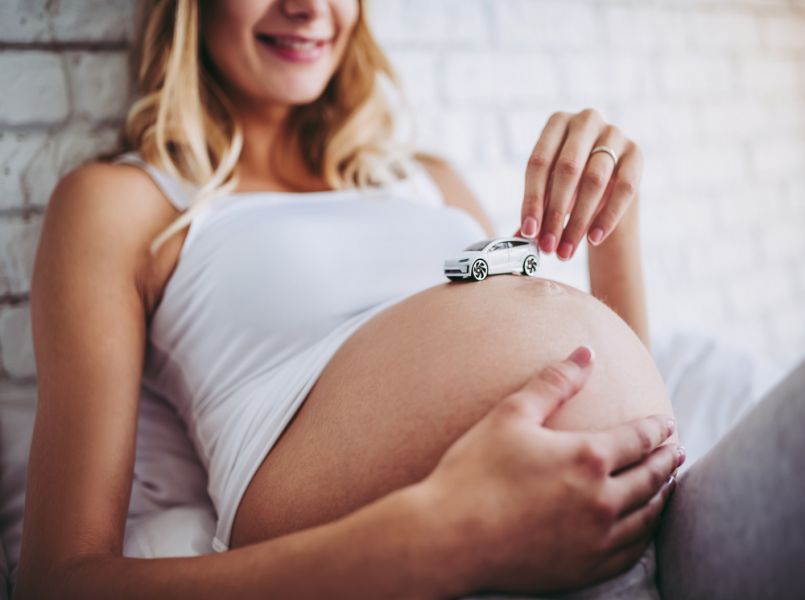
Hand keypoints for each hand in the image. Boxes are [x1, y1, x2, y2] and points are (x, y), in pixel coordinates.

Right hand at [421, 346, 682, 595]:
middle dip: (667, 459)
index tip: (666, 423)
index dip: (656, 428)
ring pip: (647, 516)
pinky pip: (631, 552)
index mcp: (587, 457)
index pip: (639, 438)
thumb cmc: (474, 471)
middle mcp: (602, 499)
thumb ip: (553, 382)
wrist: (448, 538)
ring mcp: (596, 539)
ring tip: (667, 485)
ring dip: (663, 496)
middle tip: (677, 451)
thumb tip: (585, 352)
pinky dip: (645, 534)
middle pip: (651, 476)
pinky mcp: (584, 568)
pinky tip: (642, 528)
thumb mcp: (511, 415)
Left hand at [512, 109, 643, 260]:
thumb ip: (536, 210)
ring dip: (578, 221)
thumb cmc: (570, 183)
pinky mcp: (636, 153)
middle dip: (555, 213)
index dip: (532, 199)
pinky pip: (624, 188)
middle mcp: (585, 121)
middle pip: (567, 169)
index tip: (529, 231)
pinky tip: (593, 239)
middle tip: (548, 245)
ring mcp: (614, 134)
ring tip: (566, 250)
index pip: (539, 163)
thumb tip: (519, 237)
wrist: (609, 180)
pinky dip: (607, 217)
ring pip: (595, 180)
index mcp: (556, 123)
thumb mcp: (549, 191)